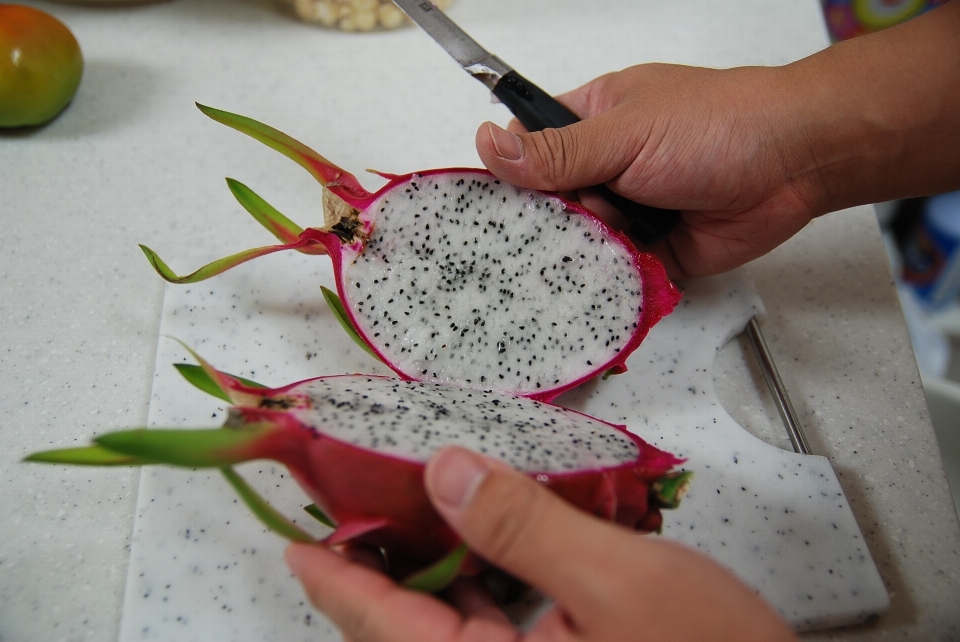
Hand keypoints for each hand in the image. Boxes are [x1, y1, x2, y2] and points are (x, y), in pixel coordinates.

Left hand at [286, 446, 796, 641]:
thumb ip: (525, 524)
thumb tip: (447, 469)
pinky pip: (488, 627)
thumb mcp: (619, 579)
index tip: (293, 544)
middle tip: (346, 506)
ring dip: (421, 570)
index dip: (335, 582)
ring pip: (444, 627)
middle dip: (373, 568)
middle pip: (406, 629)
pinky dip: (471, 582)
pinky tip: (473, 540)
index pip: (386, 629)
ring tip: (399, 510)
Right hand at [476, 0, 959, 279]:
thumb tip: (488, 143)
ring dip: (585, 251)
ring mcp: (628, 212)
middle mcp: (605, 168)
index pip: (530, 148)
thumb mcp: (625, 132)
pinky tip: (606, 281)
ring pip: (580, 244)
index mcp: (592, 122)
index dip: (510, 175)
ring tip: (602, 246)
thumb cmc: (716, 126)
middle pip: (550, 205)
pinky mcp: (651, 252)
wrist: (794, 163)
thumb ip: (557, 151)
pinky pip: (615, 273)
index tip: (495, 202)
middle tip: (558, 230)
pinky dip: (611, 279)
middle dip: (551, 222)